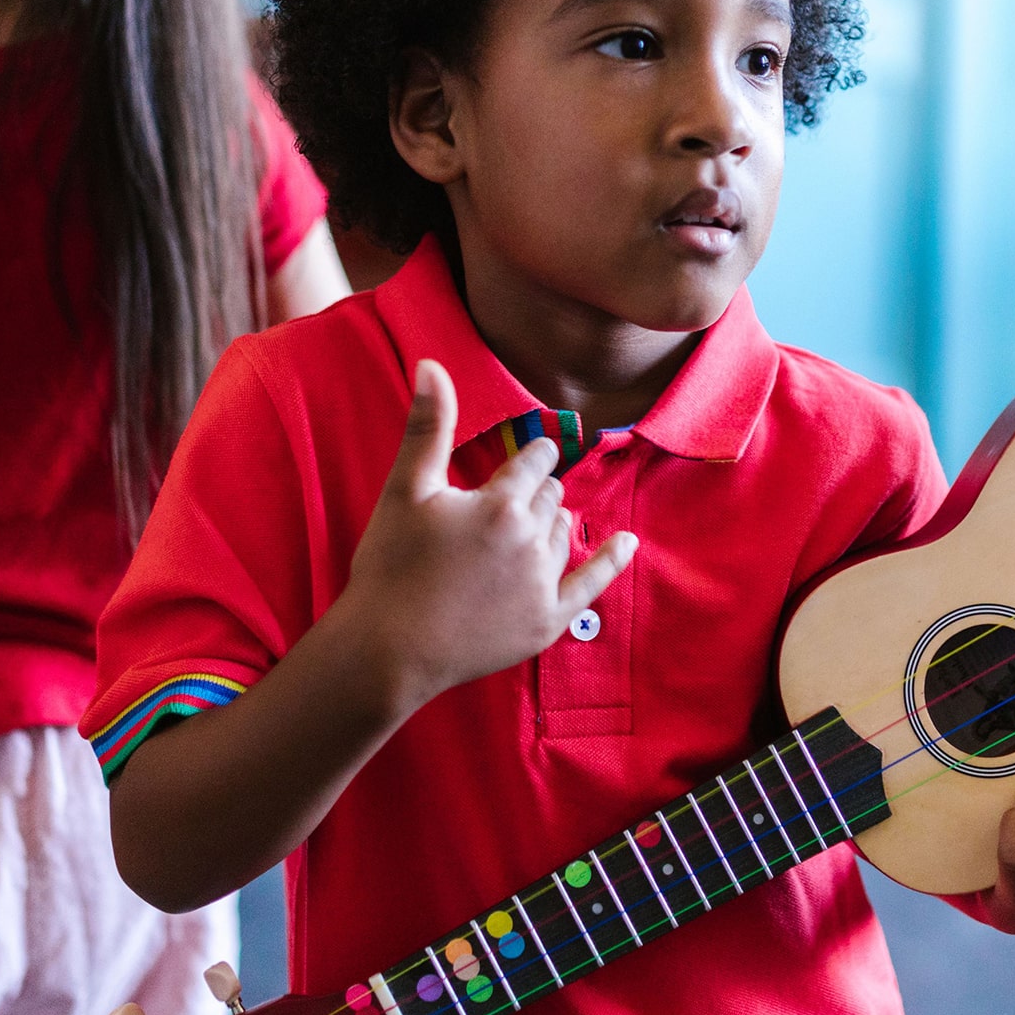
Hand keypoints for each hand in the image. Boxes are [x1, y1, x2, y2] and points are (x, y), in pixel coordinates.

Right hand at [337, 359, 636, 710]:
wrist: (386, 650)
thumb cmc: (390, 566)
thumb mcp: (404, 489)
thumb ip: (426, 426)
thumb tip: (432, 364)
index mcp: (501, 503)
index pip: (534, 462)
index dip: (533, 455)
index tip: (533, 452)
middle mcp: (532, 541)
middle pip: (551, 497)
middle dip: (538, 490)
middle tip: (514, 497)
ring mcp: (542, 584)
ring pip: (564, 533)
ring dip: (553, 523)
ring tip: (528, 527)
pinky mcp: (545, 623)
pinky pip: (591, 585)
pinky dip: (612, 561)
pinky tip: (627, 543)